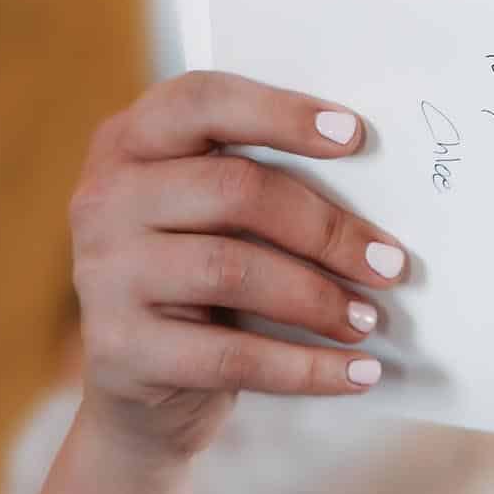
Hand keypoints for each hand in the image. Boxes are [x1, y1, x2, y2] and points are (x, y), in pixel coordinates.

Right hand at [70, 71, 404, 462]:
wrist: (136, 390)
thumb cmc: (197, 283)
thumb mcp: (209, 219)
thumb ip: (259, 187)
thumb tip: (377, 189)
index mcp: (129, 142)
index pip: (203, 102)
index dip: (281, 114)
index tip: (355, 136)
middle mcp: (104, 198)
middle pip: (234, 190)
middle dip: (326, 228)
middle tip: (389, 263)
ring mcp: (103, 274)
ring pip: (233, 271)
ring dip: (319, 299)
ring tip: (368, 319)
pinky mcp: (118, 348)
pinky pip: (231, 356)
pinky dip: (306, 367)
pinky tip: (356, 372)